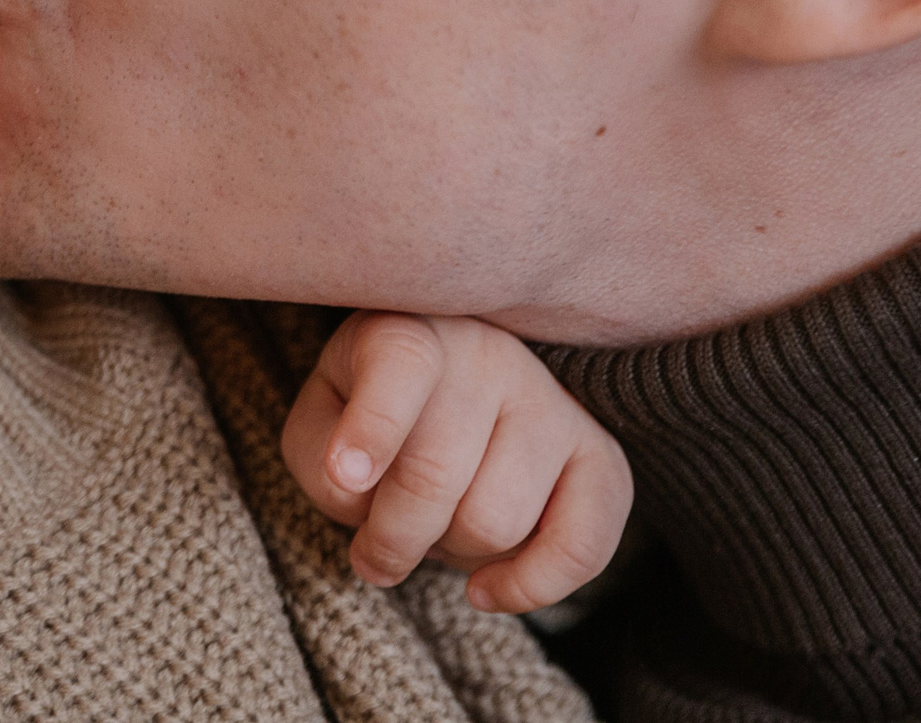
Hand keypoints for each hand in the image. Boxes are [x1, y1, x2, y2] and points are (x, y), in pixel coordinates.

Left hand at [282, 311, 632, 613]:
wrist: (448, 393)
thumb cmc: (368, 409)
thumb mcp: (320, 418)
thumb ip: (320, 455)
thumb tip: (358, 493)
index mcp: (409, 330)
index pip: (402, 366)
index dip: (373, 427)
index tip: (346, 477)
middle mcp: (488, 356)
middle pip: (438, 473)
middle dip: (391, 537)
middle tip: (372, 554)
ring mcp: (551, 404)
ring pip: (498, 520)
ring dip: (449, 555)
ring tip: (431, 534)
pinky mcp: (600, 457)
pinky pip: (582, 546)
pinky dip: (529, 588)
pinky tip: (482, 590)